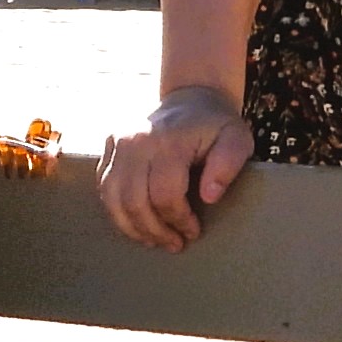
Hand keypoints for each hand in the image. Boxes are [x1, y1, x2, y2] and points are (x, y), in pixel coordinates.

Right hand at [99, 88, 256, 251]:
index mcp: (169, 141)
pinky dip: (117, 211)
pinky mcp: (109, 144)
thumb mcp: (237, 139)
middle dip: (154, 230)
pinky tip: (136, 223)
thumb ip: (228, 165)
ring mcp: (118, 141)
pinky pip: (104, 187)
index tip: (193, 231)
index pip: (165, 195)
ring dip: (132, 227)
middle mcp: (136, 140)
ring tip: (153, 240)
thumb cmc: (216, 125)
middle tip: (173, 244)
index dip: (178, 220)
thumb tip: (209, 196)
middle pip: (134, 201)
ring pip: (113, 198)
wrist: (191, 98)